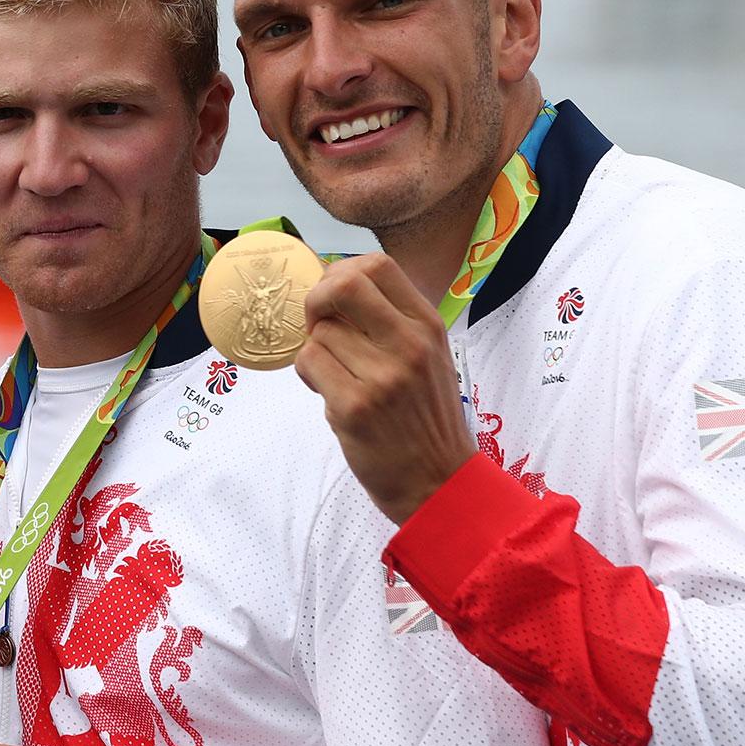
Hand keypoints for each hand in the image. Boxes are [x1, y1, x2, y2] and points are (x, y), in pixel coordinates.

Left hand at [295, 253, 476, 523]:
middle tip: (318, 327)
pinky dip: (308, 377)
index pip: (376, 264)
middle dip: (315, 300)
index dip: (340, 273)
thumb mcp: (426, 356)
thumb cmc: (424, 416)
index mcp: (427, 325)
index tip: (334, 301)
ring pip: (318, 333)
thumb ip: (389, 319)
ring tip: (338, 376)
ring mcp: (383, 376)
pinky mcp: (355, 407)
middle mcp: (409, 344)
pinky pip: (308, 364)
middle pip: (341, 285)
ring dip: (315, 352)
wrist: (438, 480)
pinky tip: (332, 394)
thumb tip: (333, 283)